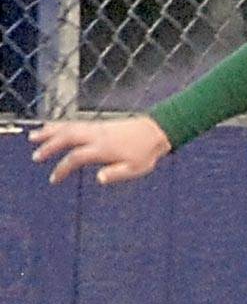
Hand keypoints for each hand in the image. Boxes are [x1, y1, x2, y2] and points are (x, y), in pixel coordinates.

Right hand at [28, 116, 171, 184]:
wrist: (155, 132)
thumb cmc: (145, 153)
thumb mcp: (135, 169)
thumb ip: (116, 174)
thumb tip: (98, 179)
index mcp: (103, 148)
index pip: (76, 157)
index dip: (62, 168)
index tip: (53, 179)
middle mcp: (96, 135)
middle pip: (66, 137)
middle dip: (49, 146)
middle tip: (35, 157)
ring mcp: (96, 128)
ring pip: (67, 127)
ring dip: (49, 132)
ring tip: (33, 137)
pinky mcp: (97, 125)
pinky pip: (73, 124)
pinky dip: (59, 126)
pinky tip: (51, 128)